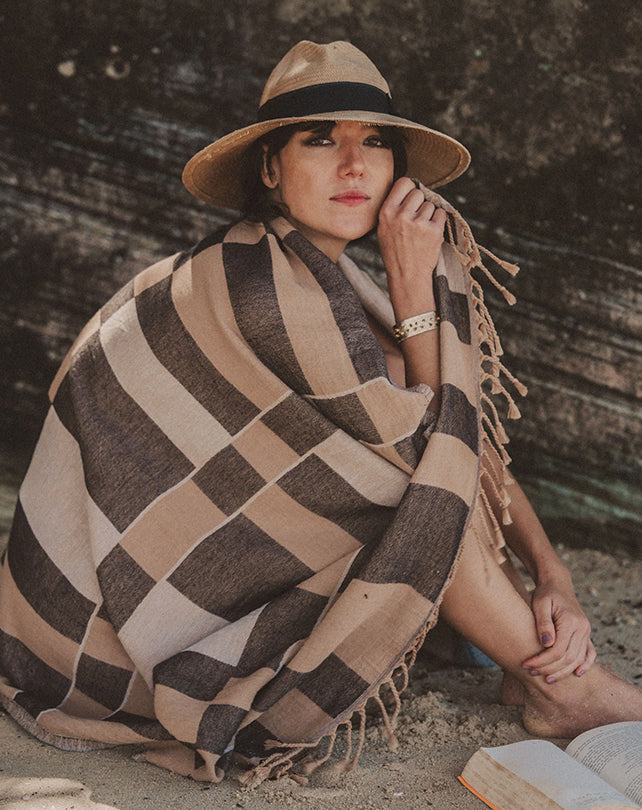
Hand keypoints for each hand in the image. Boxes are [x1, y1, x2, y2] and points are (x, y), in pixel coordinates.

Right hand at [377, 177, 446, 318]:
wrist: (407, 276)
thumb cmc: (395, 253)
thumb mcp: (384, 229)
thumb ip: (393, 208)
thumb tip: (410, 188)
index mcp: (386, 212)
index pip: (404, 182)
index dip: (410, 188)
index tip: (411, 197)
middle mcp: (401, 215)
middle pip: (418, 192)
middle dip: (420, 203)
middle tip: (416, 219)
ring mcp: (418, 223)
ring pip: (431, 204)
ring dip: (429, 214)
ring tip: (421, 231)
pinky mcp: (434, 231)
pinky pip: (441, 214)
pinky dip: (438, 222)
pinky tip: (430, 234)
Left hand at [522, 578, 595, 682]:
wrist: (557, 583)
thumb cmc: (545, 593)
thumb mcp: (540, 604)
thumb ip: (543, 623)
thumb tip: (546, 644)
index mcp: (571, 621)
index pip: (558, 650)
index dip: (542, 661)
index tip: (526, 664)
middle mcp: (582, 628)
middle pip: (569, 658)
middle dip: (550, 668)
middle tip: (532, 672)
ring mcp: (586, 631)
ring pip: (578, 659)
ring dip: (563, 671)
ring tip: (546, 678)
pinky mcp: (586, 633)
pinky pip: (590, 653)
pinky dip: (586, 664)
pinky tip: (577, 674)